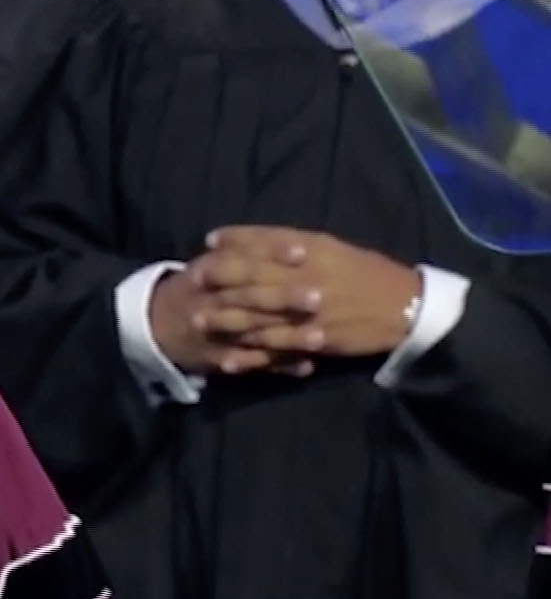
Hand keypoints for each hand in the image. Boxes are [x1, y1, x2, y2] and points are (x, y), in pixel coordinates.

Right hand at [149, 261, 312, 376]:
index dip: (272, 253)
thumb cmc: (197, 287)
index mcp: (210, 271)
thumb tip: (298, 240)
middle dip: (284, 298)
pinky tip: (305, 367)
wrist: (155, 323)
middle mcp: (211, 301)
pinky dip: (277, 366)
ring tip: (321, 339)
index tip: (303, 251)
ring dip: (287, 339)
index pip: (244, 258)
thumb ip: (246, 249)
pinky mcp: (218, 359)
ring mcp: (214, 333)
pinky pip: (250, 364)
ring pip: (253, 335)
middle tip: (319, 297)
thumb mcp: (212, 261)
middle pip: (250, 298)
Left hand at [200, 226, 420, 359]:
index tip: (209, 240)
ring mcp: (310, 310)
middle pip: (256, 275)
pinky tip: (229, 359)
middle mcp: (309, 277)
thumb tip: (259, 239)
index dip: (236, 239)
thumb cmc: (366, 273)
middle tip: (191, 280)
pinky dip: (252, 354)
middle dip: (221, 278)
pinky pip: (278, 348)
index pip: (268, 240)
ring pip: (261, 314)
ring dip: (227, 318)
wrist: (406, 307)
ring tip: (198, 321)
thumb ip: (296, 245)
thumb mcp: (334, 249)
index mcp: (315, 251)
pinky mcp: (316, 339)